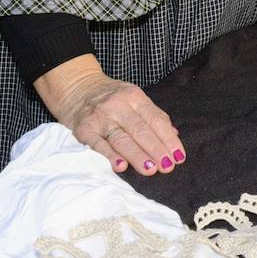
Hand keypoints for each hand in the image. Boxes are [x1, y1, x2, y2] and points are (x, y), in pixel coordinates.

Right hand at [34, 54, 183, 176]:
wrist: (77, 88)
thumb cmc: (111, 97)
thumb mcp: (134, 98)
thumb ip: (153, 115)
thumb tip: (174, 134)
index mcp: (135, 97)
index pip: (156, 119)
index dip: (168, 139)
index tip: (179, 156)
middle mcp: (118, 106)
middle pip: (141, 130)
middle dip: (156, 149)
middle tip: (167, 166)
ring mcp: (100, 118)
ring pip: (122, 139)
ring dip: (137, 155)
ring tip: (150, 169)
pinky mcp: (84, 130)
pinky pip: (98, 145)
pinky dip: (110, 156)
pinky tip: (121, 167)